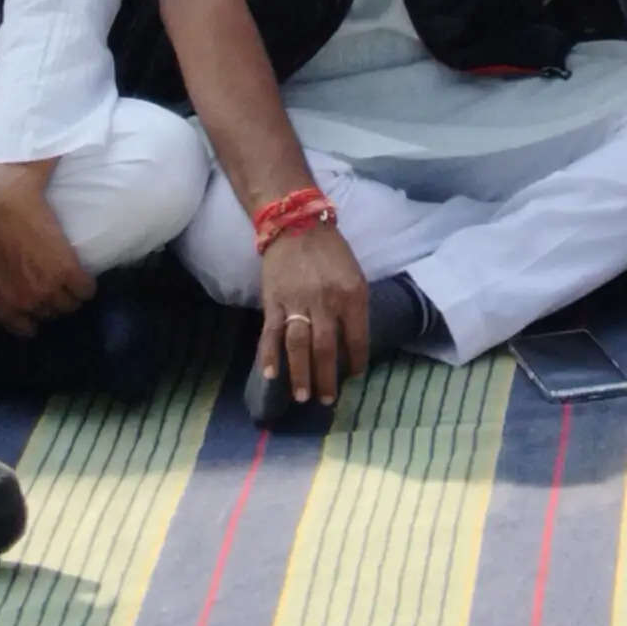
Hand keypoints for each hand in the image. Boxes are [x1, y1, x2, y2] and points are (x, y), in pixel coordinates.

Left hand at [0, 159, 96, 334]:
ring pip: (70, 306)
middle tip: (48, 286)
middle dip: (49, 304)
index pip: (23, 328)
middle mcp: (27, 303)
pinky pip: (86, 290)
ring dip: (69, 296)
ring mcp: (49, 288)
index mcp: (2, 306)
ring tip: (66, 281)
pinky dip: (85, 286)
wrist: (2, 203)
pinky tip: (80, 276)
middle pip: (49, 315)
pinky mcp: (69, 269)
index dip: (29, 317)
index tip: (33, 303)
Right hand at [256, 217, 371, 407]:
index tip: (354, 377)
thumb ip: (355, 308)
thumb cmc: (331, 253)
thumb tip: (353, 344)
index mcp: (352, 294)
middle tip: (326, 400)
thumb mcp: (355, 275)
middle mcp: (326, 300)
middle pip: (327, 348)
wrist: (297, 225)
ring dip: (300, 374)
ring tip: (302, 397)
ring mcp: (298, 301)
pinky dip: (269, 355)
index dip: (356, 360)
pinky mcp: (274, 301)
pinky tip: (271, 376)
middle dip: (327, 378)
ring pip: (299, 345)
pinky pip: (271, 332)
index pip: (358, 337)